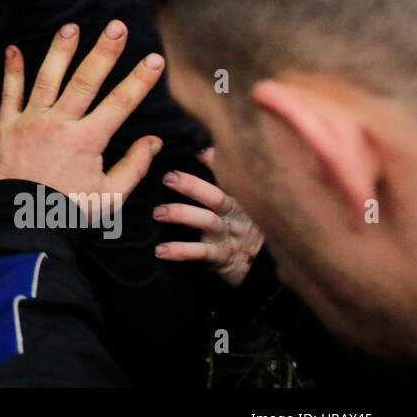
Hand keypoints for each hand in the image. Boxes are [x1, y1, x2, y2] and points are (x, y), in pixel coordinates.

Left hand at [0, 21, 164, 209]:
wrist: (24, 226)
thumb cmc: (71, 212)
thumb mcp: (110, 195)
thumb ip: (134, 165)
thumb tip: (153, 140)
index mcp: (88, 141)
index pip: (120, 103)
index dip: (139, 80)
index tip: (155, 58)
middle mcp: (60, 125)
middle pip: (86, 81)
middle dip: (104, 52)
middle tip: (117, 26)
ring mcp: (31, 123)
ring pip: (47, 79)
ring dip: (60, 51)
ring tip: (71, 27)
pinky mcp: (6, 128)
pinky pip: (9, 94)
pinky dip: (11, 71)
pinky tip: (12, 48)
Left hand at [154, 148, 263, 286]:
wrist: (259, 266)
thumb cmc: (238, 226)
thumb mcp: (235, 201)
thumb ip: (220, 175)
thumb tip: (202, 149)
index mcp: (238, 198)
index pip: (229, 177)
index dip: (216, 163)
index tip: (196, 152)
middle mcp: (237, 215)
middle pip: (217, 197)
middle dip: (192, 186)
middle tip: (167, 178)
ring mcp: (230, 236)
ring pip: (208, 222)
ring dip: (182, 214)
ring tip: (158, 212)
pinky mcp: (222, 257)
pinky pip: (201, 253)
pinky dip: (181, 251)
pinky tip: (161, 250)